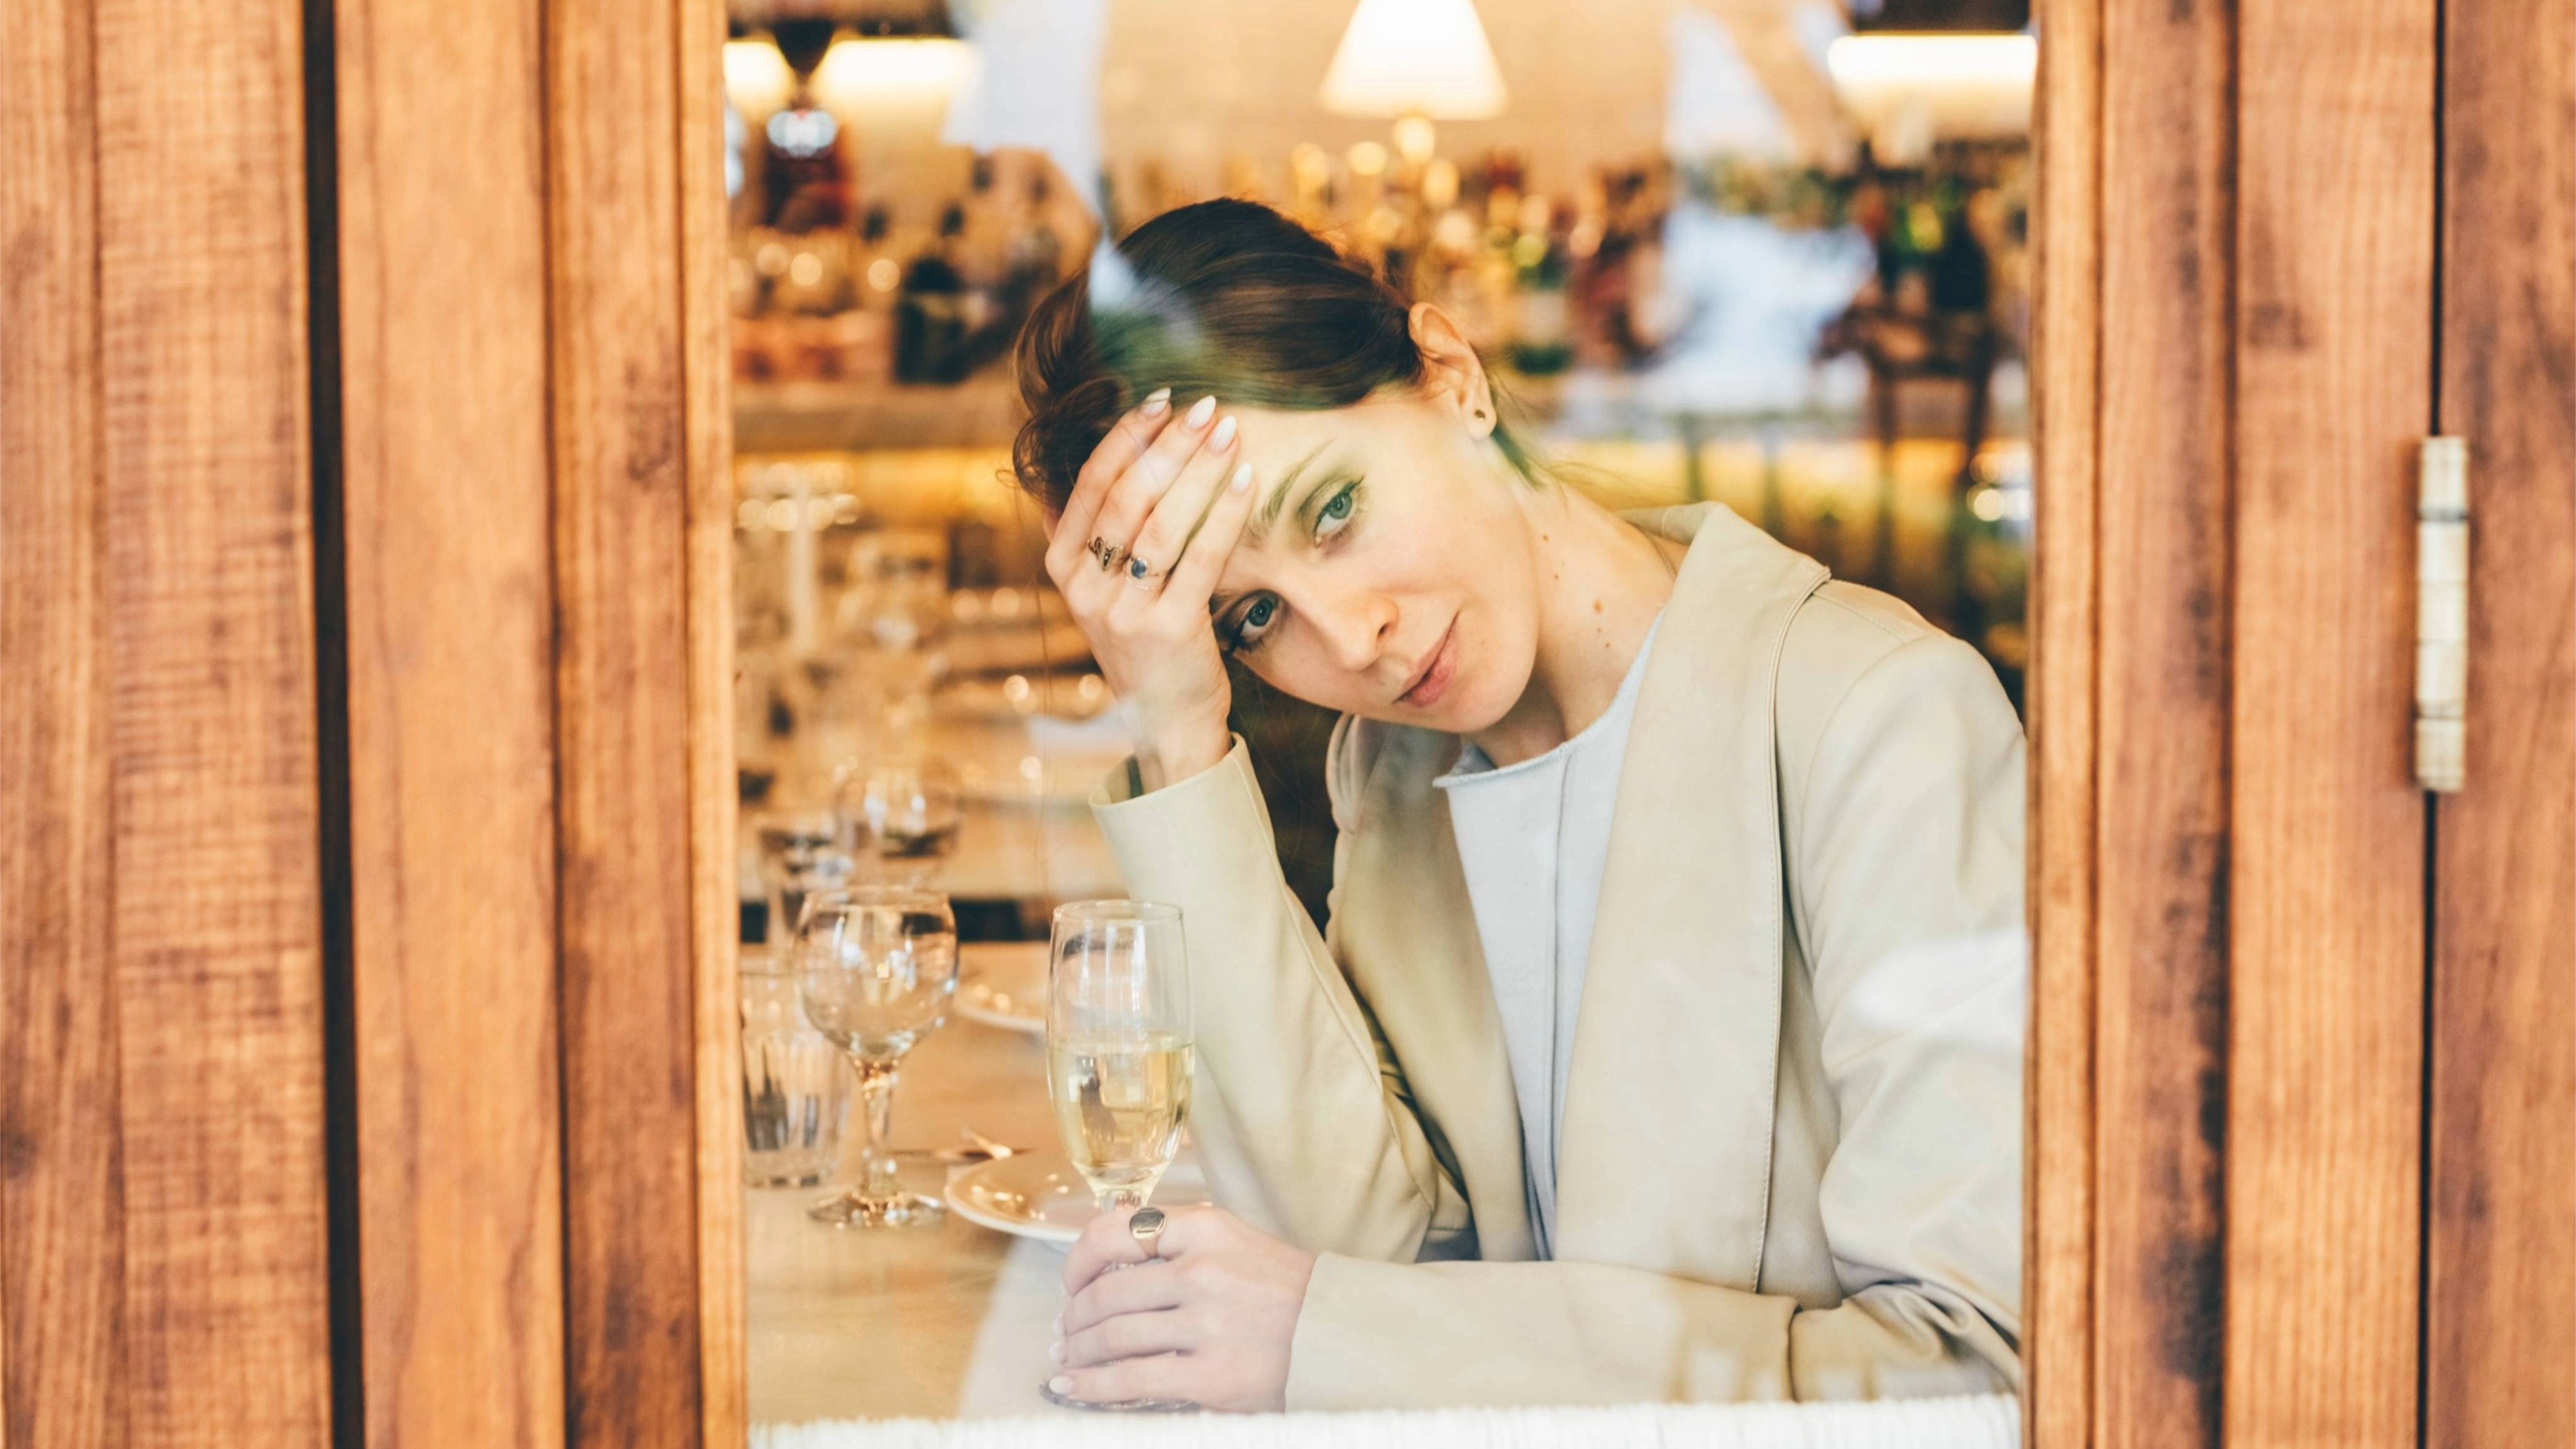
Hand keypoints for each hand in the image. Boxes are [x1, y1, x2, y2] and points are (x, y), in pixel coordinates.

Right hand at [1042, 390, 1257, 789]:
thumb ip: (1085, 539)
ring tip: (1229, 431)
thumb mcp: (1100, 592)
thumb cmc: (1143, 643)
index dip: (1124, 437)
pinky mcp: (1170, 630)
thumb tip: (1073, 474)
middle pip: (1127, 498)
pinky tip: (1246, 478)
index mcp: (1062, 569)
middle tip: (1205, 407)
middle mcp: (1085, 589)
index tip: (1159, 400)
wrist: (1165, 722)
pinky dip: (1225, 512)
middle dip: (1167, 444)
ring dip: (1198, 469)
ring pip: (1162, 523)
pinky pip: (1201, 557)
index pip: (1088, 486)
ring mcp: (1124, 612)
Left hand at [1047, 1204, 1316, 1411]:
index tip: (1070, 1282)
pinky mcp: (1211, 1375)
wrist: (1340, 1336)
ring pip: (1113, 1335)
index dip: (1079, 1260)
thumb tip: (1116, 1234)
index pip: (1116, 1231)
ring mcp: (1207, 1324)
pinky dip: (1093, 1385)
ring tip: (1069, 1358)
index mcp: (1208, 1230)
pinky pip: (1132, 1379)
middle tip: (1065, 1331)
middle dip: (1075, 1316)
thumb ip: (1181, 1239)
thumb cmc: (1287, 1291)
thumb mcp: (1237, 1242)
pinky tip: (1075, 1386)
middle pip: (1108, 1292)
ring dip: (1079, 1351)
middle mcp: (1204, 1271)